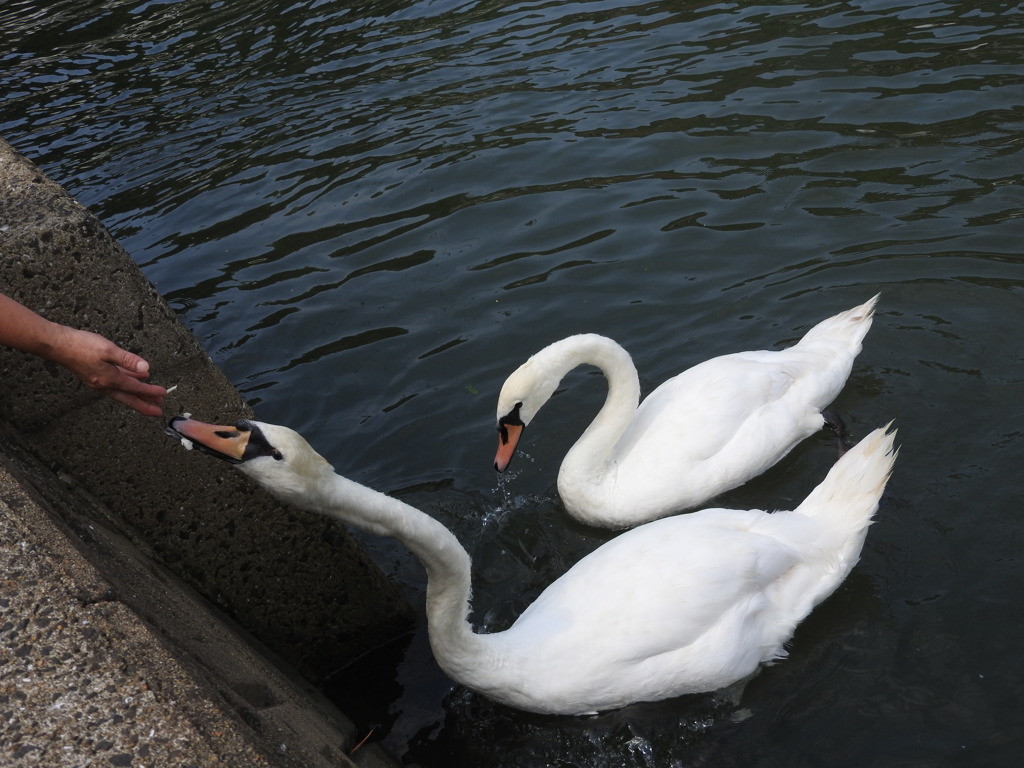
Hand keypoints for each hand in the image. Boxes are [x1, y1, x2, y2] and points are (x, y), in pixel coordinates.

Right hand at [49, 326, 167, 416]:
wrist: (58, 344)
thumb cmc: (81, 345)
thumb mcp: (108, 349)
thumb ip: (128, 360)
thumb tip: (146, 369)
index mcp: (109, 379)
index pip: (135, 388)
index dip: (150, 392)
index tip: (163, 395)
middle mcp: (104, 384)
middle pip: (129, 398)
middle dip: (145, 405)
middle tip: (159, 411)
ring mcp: (99, 381)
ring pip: (123, 391)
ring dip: (137, 394)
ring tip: (151, 395)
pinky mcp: (95, 375)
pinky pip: (116, 383)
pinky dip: (128, 381)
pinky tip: (136, 376)